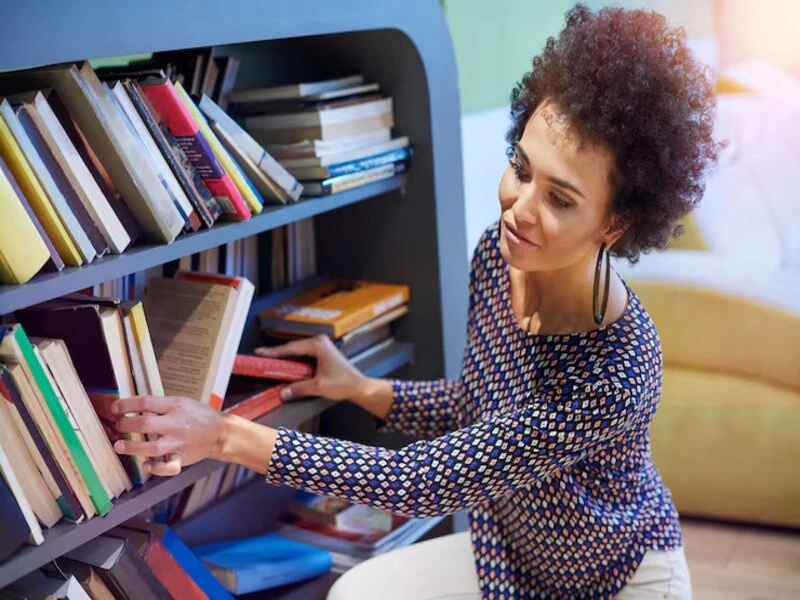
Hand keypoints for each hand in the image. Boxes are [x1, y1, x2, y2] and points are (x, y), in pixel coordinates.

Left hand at [112, 396, 227, 476]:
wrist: (221, 433)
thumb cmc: (200, 416)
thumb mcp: (182, 402)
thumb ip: (161, 405)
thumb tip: (136, 407)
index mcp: (175, 407)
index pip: (146, 402)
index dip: (126, 404)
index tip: (114, 407)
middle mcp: (176, 424)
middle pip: (146, 423)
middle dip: (126, 424)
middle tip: (118, 425)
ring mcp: (178, 443)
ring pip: (152, 448)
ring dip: (132, 447)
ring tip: (119, 446)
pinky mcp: (182, 458)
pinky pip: (168, 467)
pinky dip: (156, 468)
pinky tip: (146, 465)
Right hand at [255, 335, 368, 402]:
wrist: (359, 386)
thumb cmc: (344, 383)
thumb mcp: (319, 386)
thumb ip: (299, 388)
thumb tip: (282, 392)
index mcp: (318, 345)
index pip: (290, 348)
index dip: (274, 352)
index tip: (260, 352)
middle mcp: (319, 342)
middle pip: (292, 348)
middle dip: (277, 354)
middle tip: (260, 356)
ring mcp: (321, 346)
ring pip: (297, 352)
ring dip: (285, 358)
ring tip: (269, 361)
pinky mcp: (322, 353)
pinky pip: (303, 356)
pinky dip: (294, 362)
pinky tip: (285, 366)